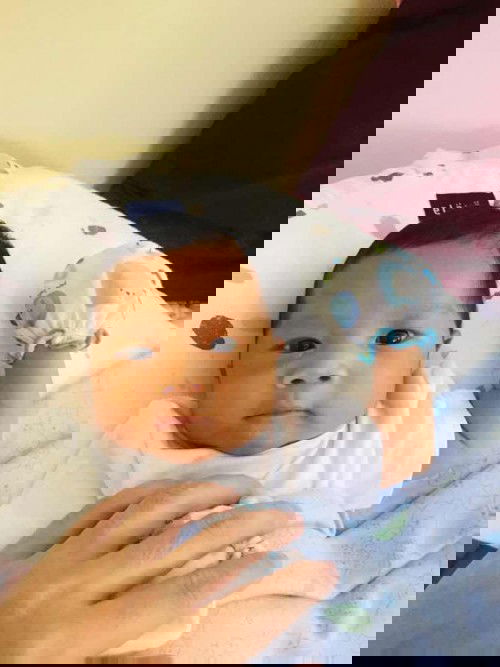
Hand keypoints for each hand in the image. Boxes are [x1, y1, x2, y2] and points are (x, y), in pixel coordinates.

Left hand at [0, 478, 333, 663]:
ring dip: (199, 496)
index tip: (275, 558)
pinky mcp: (63, 543)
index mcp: (90, 628)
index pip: (176, 596)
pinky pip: (110, 507)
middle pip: (173, 546)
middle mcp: (85, 581)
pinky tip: (182, 484)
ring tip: (242, 486)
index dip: (230, 575)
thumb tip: (178, 646)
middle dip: (233, 528)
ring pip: (144, 514)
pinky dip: (150, 492)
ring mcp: (72, 554)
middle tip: (279, 514)